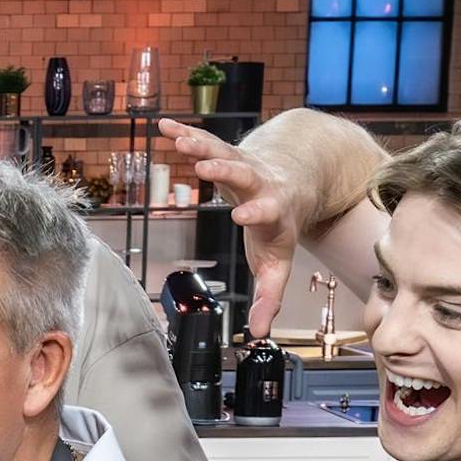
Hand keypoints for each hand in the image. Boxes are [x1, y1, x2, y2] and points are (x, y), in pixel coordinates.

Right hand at [160, 117, 303, 336]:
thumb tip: (257, 333)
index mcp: (274, 208)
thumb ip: (268, 297)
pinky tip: (164, 126)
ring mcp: (242, 163)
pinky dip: (185, 133)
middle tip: (210, 166)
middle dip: (228, 170)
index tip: (242, 214)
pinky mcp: (226, 152)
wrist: (296, 178)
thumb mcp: (278, 263)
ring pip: (222, 151)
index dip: (256, 211)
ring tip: (179, 140)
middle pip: (245, 173)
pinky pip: (205, 140)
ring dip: (201, 145)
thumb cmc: (280, 227)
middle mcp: (259, 181)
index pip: (267, 209)